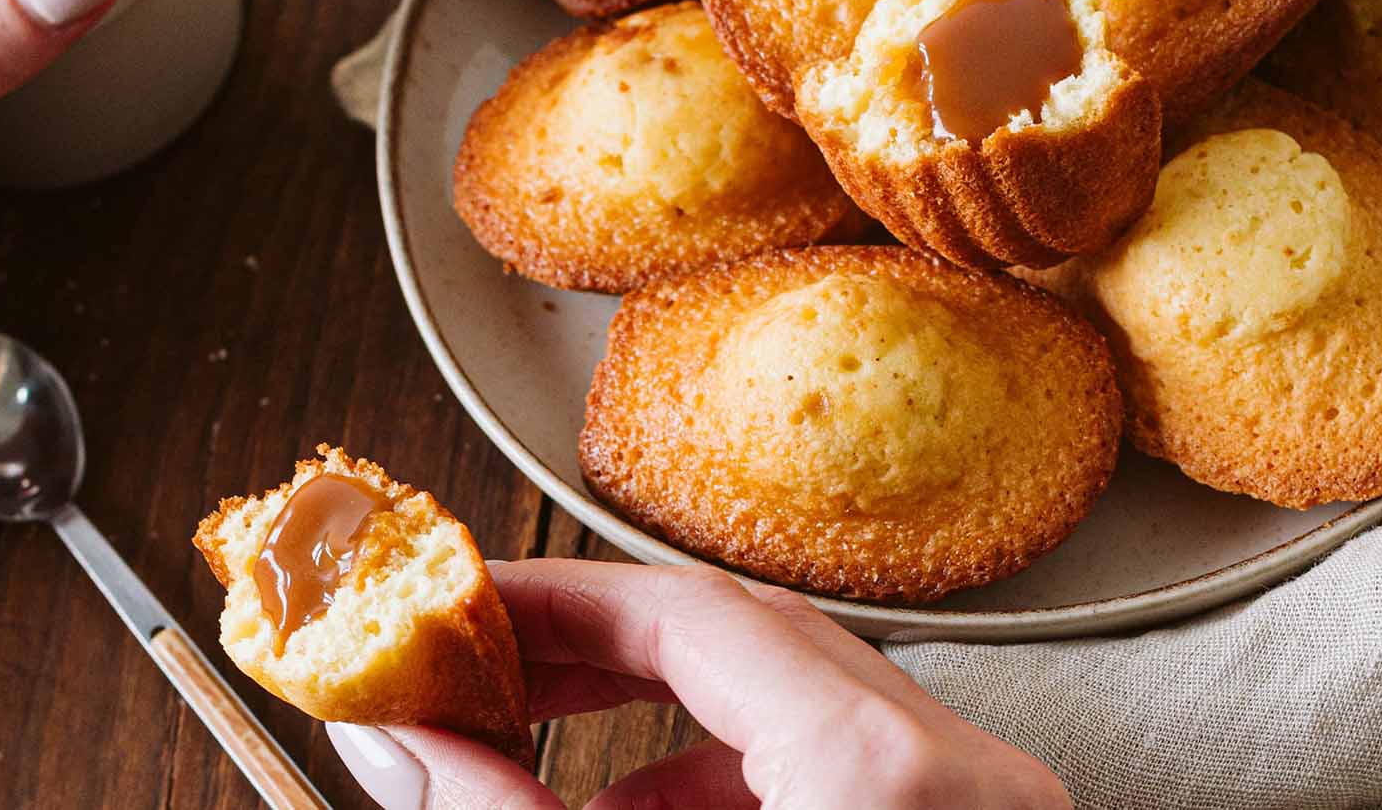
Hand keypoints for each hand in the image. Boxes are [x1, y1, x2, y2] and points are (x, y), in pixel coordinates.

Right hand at [327, 559, 1069, 808]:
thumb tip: (401, 749)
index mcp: (886, 774)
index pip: (693, 613)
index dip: (550, 593)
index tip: (448, 600)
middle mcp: (961, 773)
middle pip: (747, 640)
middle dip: (589, 650)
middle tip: (468, 662)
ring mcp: (981, 807)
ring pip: (795, 710)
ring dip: (649, 726)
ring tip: (526, 751)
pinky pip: (842, 776)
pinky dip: (728, 787)